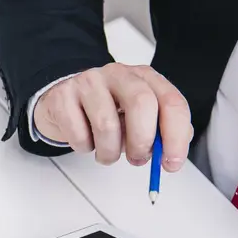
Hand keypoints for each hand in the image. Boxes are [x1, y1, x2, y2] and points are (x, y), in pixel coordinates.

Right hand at [33, 64, 193, 167]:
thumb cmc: (104, 110)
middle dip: (142, 142)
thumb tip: (170, 152)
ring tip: (107, 153)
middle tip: (138, 159)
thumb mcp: (137, 117)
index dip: (175, 136)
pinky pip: (78, 134)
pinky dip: (84, 148)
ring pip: (107, 125)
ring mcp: (88, 82)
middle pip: (142, 104)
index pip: (171, 102)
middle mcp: (119, 74)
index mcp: (144, 78)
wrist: (63, 98)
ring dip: (109, 152)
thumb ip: (158, 131)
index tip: (171, 163)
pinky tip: (85, 140)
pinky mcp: (62, 96)